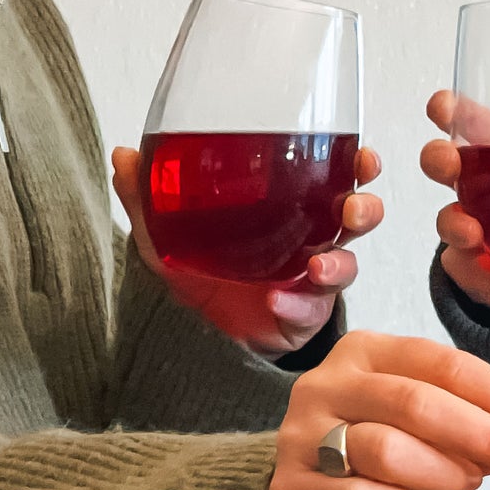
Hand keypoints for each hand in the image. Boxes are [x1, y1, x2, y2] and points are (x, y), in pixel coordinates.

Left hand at [112, 144, 384, 356]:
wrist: (202, 334)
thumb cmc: (200, 273)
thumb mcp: (167, 233)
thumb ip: (148, 197)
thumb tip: (124, 155)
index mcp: (292, 209)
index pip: (336, 178)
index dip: (358, 166)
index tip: (363, 156)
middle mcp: (312, 240)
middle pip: (359, 217)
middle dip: (365, 210)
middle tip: (351, 211)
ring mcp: (312, 280)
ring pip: (348, 264)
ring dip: (340, 262)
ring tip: (318, 266)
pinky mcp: (304, 315)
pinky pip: (311, 308)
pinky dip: (297, 304)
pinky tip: (279, 301)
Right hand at [246, 332, 489, 489]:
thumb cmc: (380, 471)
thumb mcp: (434, 441)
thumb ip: (479, 432)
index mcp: (369, 353)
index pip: (446, 364)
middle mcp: (329, 383)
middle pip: (418, 400)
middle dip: (489, 434)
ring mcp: (303, 436)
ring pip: (388, 447)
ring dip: (444, 471)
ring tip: (466, 485)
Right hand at [422, 88, 489, 317]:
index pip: (483, 128)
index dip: (459, 113)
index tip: (442, 104)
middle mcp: (487, 191)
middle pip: (450, 166)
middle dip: (440, 159)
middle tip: (447, 162)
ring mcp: (476, 229)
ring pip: (451, 220)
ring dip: (455, 223)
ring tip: (471, 233)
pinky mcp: (475, 270)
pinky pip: (467, 269)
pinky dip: (480, 272)